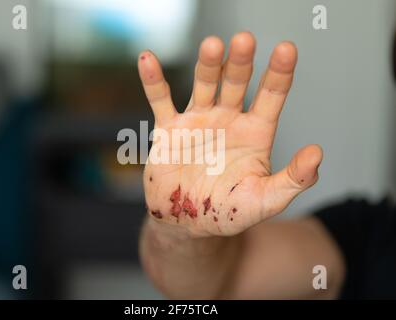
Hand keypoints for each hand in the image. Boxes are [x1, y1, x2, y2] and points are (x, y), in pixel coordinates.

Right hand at [138, 32, 321, 236]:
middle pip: (236, 83)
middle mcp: (228, 119)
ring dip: (208, 65)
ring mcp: (198, 121)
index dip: (280, 73)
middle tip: (245, 40)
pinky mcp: (169, 129)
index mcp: (255, 132)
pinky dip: (153, 81)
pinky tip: (147, 60)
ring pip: (204, 85)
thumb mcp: (265, 201)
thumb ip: (293, 180)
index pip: (271, 96)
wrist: (188, 222)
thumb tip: (317, 153)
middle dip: (241, 62)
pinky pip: (160, 101)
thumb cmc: (229, 211)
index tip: (287, 49)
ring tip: (212, 45)